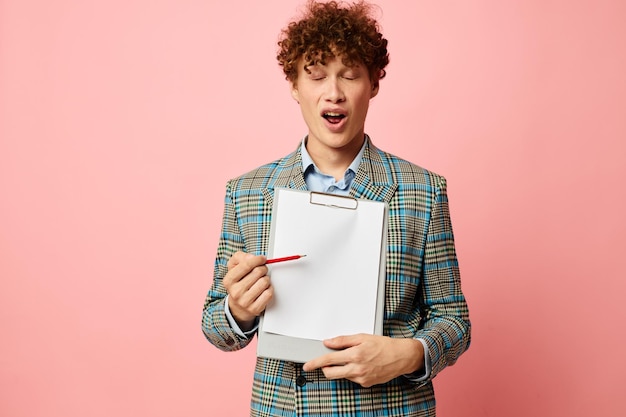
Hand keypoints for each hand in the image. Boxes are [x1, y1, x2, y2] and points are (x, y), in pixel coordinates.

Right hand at [223, 251, 271, 330]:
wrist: (238, 307)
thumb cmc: (238, 284)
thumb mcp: (234, 269)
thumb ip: (240, 258)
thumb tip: (251, 257)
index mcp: (229, 280)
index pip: (246, 264)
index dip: (257, 259)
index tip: (262, 258)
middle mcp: (236, 292)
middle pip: (258, 272)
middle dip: (263, 268)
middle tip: (262, 270)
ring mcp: (245, 301)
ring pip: (265, 282)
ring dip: (266, 279)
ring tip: (261, 281)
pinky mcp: (254, 308)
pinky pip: (269, 293)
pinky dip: (269, 289)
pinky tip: (264, 289)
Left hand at [302, 334, 423, 387]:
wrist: (401, 357)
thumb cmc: (383, 345)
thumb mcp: (362, 337)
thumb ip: (343, 340)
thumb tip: (328, 342)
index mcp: (355, 355)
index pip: (329, 360)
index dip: (315, 363)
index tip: (307, 365)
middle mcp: (357, 368)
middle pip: (331, 373)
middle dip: (325, 368)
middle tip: (326, 362)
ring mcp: (361, 378)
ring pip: (342, 375)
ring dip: (341, 368)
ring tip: (353, 358)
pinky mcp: (366, 384)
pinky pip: (352, 378)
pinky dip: (352, 372)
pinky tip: (361, 365)